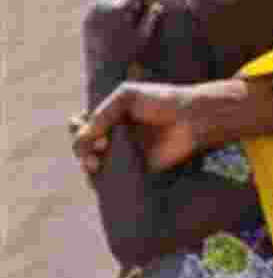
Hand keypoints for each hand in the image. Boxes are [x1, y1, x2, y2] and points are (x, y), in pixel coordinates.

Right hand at [72, 80, 205, 174]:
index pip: (81, 125)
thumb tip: (81, 138)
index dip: (77, 127)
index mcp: (111, 116)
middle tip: (98, 145)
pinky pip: (110, 181)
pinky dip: (100, 179)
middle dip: (80, 147)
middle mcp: (113, 136)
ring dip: (87, 164)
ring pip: (91, 166)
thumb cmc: (162, 101)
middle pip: (82, 147)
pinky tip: (102, 172)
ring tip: (97, 161)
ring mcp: (122, 154)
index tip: (82, 124)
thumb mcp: (127, 96)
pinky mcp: (133, 172)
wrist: (190, 118)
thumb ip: (102, 113)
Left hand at [83, 0, 162, 66]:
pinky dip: (110, 2)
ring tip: (131, 0)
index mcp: (117, 9)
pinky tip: (120, 11)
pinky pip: (100, 3)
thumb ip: (151, 19)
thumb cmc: (127, 55)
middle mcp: (101, 7)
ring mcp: (92, 11)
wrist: (101, 71)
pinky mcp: (86, 18)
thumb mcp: (143, 37)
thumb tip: (158, 6)